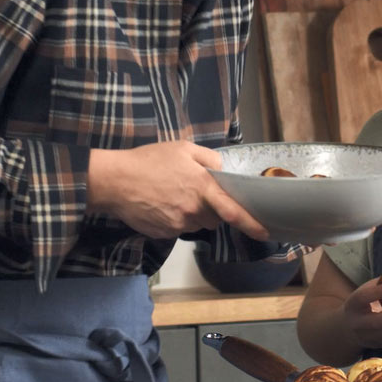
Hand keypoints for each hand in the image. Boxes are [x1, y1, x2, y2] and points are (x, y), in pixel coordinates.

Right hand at [86, 141, 267, 239]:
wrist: (115, 181)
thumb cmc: (149, 160)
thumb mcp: (183, 148)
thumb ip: (209, 159)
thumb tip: (223, 171)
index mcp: (202, 187)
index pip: (233, 211)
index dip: (251, 224)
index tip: (266, 232)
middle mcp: (193, 210)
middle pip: (214, 218)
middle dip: (211, 208)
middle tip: (192, 191)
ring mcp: (178, 224)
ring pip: (196, 224)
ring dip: (193, 214)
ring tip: (172, 195)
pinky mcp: (164, 233)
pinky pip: (178, 228)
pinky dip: (175, 218)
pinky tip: (161, 204)